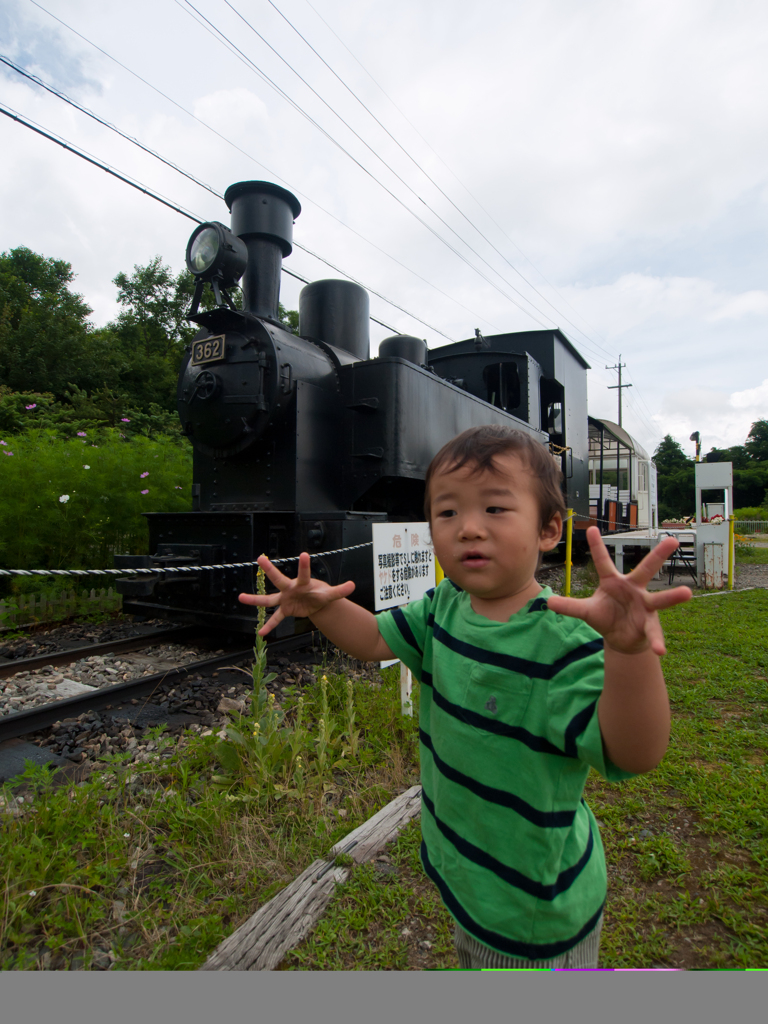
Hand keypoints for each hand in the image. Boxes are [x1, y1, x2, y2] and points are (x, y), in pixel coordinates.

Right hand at [238, 553, 355, 636]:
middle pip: (278, 580)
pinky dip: (269, 626)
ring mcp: (285, 599)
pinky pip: (276, 618)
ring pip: (268, 599)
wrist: (315, 601)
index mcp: (303, 583)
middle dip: (270, 570)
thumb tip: (352, 585)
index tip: (304, 554)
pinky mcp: (285, 610)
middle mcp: (290, 589)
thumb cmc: (320, 593)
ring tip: (240, 597)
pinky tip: (261, 634)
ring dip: (255, 600)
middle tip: (260, 558)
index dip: (304, 565)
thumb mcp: (330, 594)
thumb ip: (340, 590)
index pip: (303, 573)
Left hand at [546, 527, 691, 655]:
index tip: (591, 528)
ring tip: (687, 593)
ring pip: (660, 599)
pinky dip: (656, 642)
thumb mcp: (586, 611)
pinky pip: (653, 633)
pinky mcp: (648, 625)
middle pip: (646, 570)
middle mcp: (633, 589)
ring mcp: (644, 606)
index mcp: (613, 582)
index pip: (603, 562)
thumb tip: (547, 603)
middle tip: (673, 541)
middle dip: (659, 555)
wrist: (620, 638)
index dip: (597, 547)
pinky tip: (660, 650)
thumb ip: (570, 606)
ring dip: (673, 596)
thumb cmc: (606, 617)